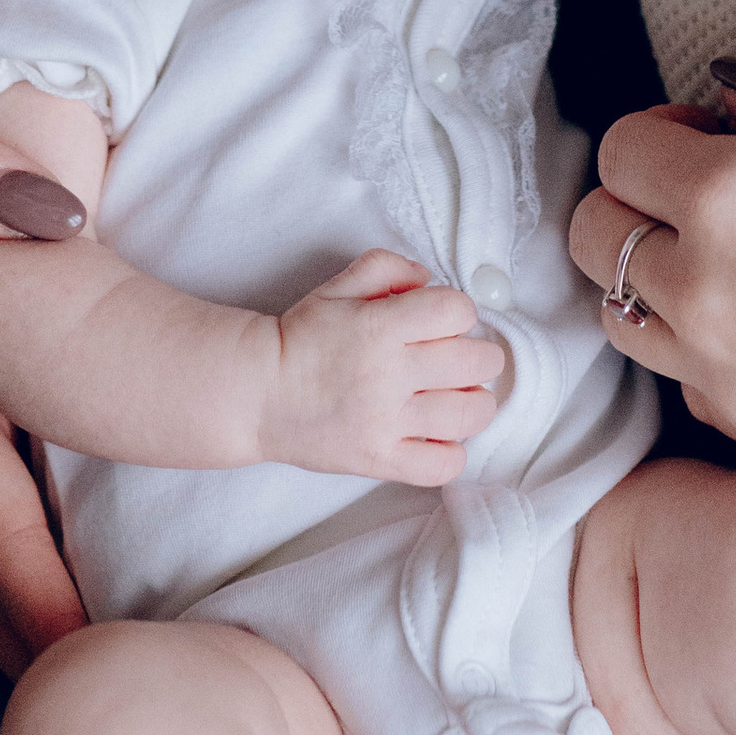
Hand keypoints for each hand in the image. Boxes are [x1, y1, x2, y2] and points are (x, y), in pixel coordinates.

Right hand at [256, 251, 505, 483]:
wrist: (257, 393)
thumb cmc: (300, 338)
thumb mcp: (338, 287)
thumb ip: (386, 269)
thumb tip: (428, 279)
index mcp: (380, 326)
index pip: (457, 311)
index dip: (460, 311)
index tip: (444, 321)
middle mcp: (388, 374)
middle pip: (475, 362)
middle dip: (478, 355)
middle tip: (459, 358)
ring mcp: (386, 422)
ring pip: (470, 414)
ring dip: (474, 401)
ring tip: (456, 396)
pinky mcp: (379, 460)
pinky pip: (443, 465)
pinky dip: (452, 451)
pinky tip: (438, 435)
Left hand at [569, 70, 735, 598]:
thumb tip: (732, 92)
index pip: (622, 149)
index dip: (661, 129)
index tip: (712, 131)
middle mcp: (708, 294)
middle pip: (592, 235)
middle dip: (632, 200)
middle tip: (710, 193)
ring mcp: (723, 381)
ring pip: (623, 317)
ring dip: (656, 280)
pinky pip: (685, 386)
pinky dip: (701, 355)